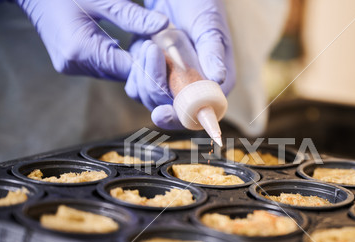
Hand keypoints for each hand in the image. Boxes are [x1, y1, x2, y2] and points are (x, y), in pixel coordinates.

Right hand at [16, 0, 167, 79]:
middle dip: (143, 64)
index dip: (150, 64)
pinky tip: (129, 48)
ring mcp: (71, 66)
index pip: (127, 68)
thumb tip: (163, 25)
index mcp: (81, 50)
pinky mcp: (71, 63)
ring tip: (150, 49)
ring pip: (113, 72)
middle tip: (164, 53)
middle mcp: (75, 64)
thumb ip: (132, 16)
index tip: (169, 57)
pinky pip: (102, 66)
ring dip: (131, 62)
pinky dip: (117, 58)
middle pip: (121, 74)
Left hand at [125, 0, 234, 129]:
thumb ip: (213, 51)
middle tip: (152, 50)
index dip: (180, 118)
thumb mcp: (208, 25)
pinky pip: (139, 88)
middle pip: (170, 109)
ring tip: (149, 43)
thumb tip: (219, 78)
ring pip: (151, 99)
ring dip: (144, 74)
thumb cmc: (201, 4)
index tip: (162, 113)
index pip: (199, 113)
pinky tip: (142, 48)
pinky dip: (135, 72)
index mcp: (215, 84)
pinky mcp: (155, 77)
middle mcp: (194, 89)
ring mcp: (172, 85)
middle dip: (155, 86)